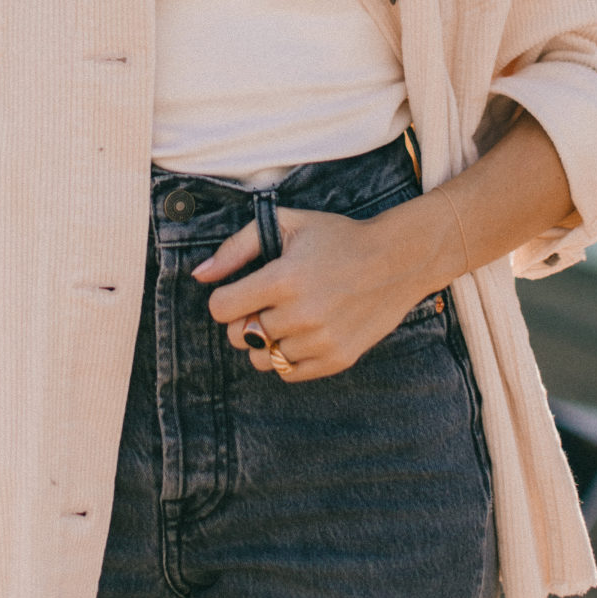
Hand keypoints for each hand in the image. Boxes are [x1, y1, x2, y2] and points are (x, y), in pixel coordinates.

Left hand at [193, 195, 451, 380]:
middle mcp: (300, 315)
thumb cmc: (336, 237)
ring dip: (265, 340)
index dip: (225, 299)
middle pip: (239, 336)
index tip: (240, 291)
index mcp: (283, 279)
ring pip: (261, 359)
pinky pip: (288, 373)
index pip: (221, 309)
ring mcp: (320, 341)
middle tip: (264, 303)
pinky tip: (302, 332)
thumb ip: (236, 248)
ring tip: (286, 317)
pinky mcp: (337, 359)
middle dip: (243, 319)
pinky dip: (287, 356)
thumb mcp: (286, 224)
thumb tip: (200, 275)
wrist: (396, 260)